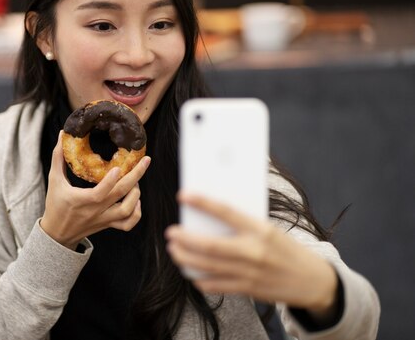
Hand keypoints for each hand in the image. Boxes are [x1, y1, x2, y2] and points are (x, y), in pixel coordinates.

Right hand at [40, 131, 150, 249]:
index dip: (110, 181)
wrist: (57, 234)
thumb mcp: (54, 180)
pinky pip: (128, 224)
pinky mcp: (108, 224)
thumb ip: (58, 158)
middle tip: (145, 161)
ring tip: (136, 180)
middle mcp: (96, 211)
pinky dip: (136, 213)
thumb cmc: (55, 205)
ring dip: (136, 194)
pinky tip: (135, 200)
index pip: (100, 193)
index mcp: (82, 200)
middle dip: (136, 176)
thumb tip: (62, 135)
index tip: (118, 168)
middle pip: (121, 195)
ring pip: (128, 211)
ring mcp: (104, 219)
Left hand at [165, 191, 338, 319]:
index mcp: (260, 230)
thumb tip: (213, 214)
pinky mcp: (247, 289)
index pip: (226, 212)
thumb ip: (244, 224)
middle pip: (208, 246)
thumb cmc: (289, 250)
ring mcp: (248, 273)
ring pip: (207, 266)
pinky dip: (200, 279)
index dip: (202, 203)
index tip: (184, 195)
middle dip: (184, 239)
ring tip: (174, 250)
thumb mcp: (270, 230)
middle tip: (171, 233)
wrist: (314, 282)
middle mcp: (253, 252)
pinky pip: (216, 285)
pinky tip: (191, 272)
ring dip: (185, 258)